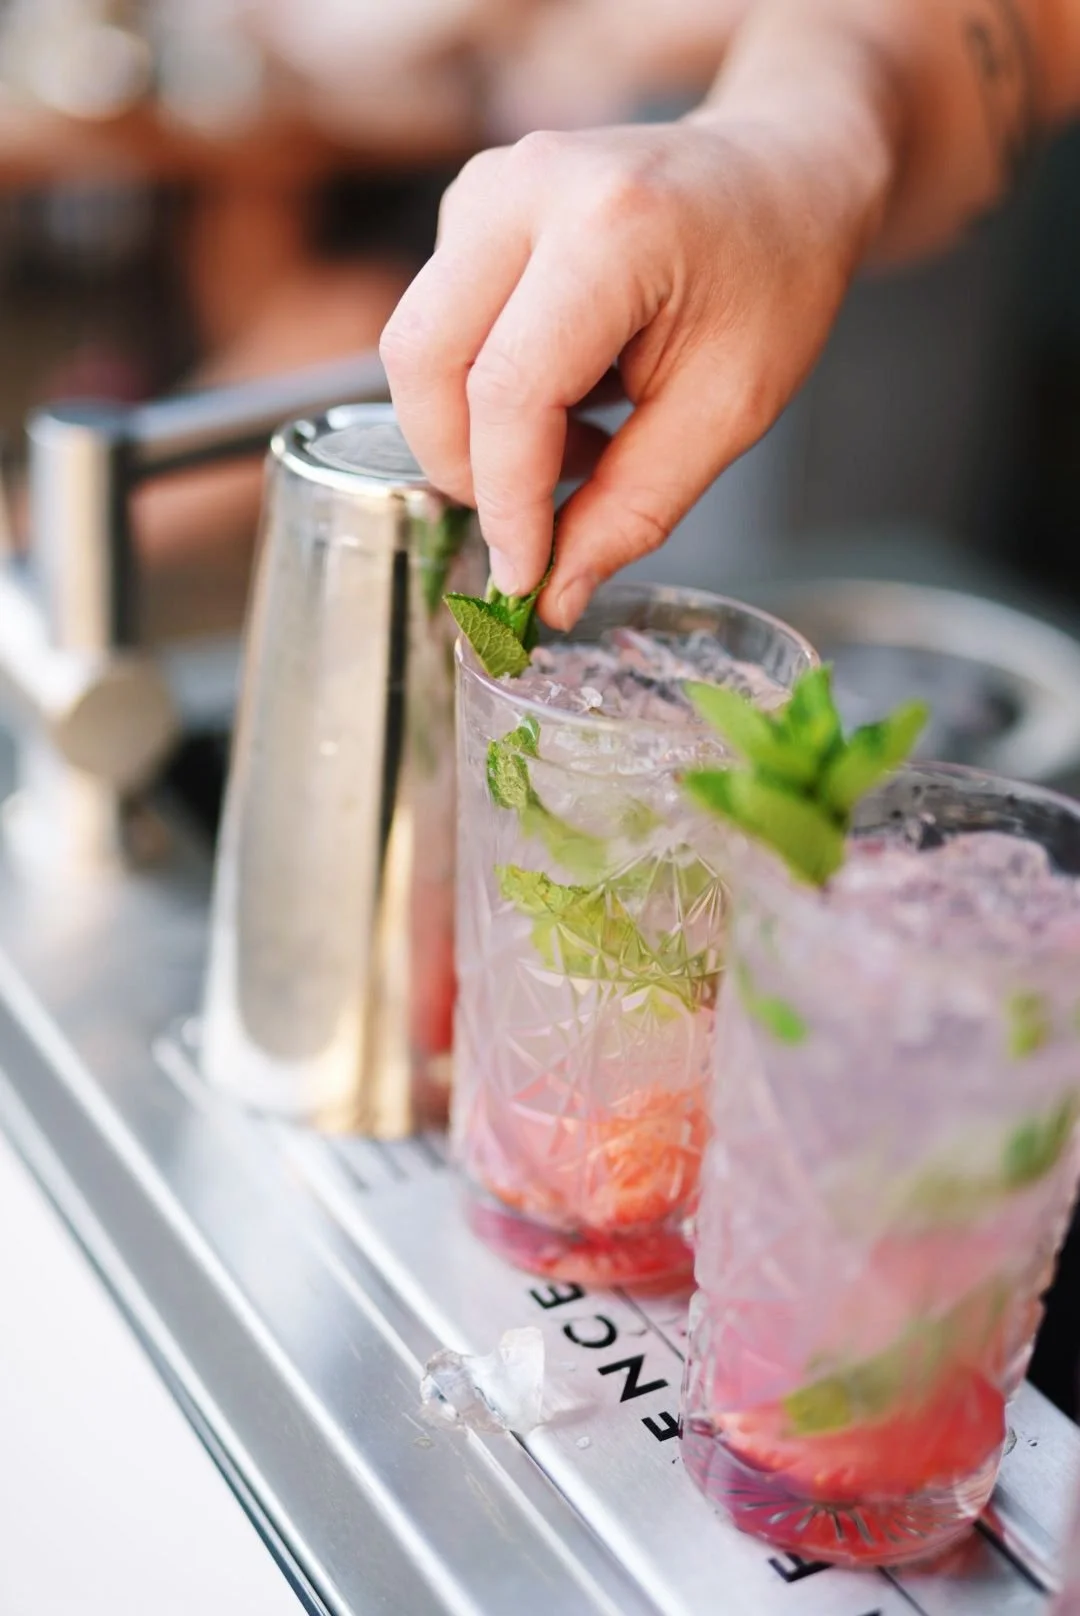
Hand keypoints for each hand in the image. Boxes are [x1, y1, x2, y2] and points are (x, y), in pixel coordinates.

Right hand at [381, 116, 885, 626]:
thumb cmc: (774, 279)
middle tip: (532, 522)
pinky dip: (482, 393)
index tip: (523, 577)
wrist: (780, 173)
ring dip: (477, 431)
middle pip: (424, 360)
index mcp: (612, 228)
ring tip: (579, 444)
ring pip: (418, 348)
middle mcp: (528, 188)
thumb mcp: (729, 411)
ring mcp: (489, 187)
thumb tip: (552, 596)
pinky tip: (565, 398)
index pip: (509, 389)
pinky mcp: (471, 207)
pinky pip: (437, 326)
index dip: (506, 500)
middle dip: (462, 468)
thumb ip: (635, 509)